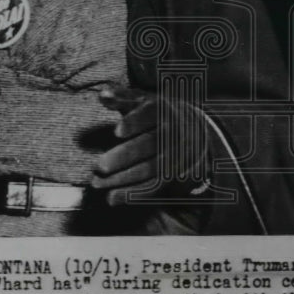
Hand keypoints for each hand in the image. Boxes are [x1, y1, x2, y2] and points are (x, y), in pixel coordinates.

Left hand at [91, 90, 209, 205]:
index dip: (134, 122)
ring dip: (123, 178)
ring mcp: (175, 156)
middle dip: (125, 156)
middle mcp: (173, 133)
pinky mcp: (173, 175)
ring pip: (150, 169)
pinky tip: (111, 198)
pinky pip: (153, 187)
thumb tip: (102, 95)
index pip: (150, 114)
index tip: (117, 131)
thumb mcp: (145, 100)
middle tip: (100, 165)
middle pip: (150, 144)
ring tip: (96, 183)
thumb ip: (122, 97)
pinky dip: (133, 194)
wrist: (197, 131)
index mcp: (164, 110)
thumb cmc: (160, 113)